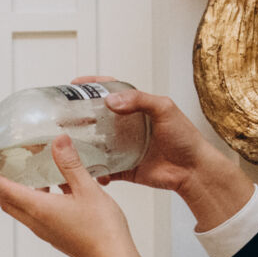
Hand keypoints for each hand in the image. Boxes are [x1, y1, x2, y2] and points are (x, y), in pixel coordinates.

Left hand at [0, 135, 151, 256]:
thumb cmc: (102, 229)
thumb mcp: (87, 189)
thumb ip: (71, 164)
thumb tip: (58, 142)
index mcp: (39, 209)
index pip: (6, 190)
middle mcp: (38, 222)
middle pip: (9, 203)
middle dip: (1, 186)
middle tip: (1, 170)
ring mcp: (47, 232)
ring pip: (23, 210)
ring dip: (21, 194)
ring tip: (32, 175)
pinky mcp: (57, 237)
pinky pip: (38, 216)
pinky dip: (37, 201)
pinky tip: (57, 191)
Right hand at [74, 78, 251, 230]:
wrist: (193, 170)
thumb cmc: (185, 138)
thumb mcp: (165, 108)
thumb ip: (139, 100)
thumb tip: (111, 100)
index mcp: (136, 108)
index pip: (109, 90)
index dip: (91, 86)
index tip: (74, 85)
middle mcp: (126, 126)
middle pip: (97, 117)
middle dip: (80, 116)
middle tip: (64, 117)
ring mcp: (123, 148)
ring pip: (96, 144)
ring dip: (82, 144)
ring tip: (68, 143)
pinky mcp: (123, 168)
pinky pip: (104, 169)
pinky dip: (95, 171)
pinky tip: (89, 169)